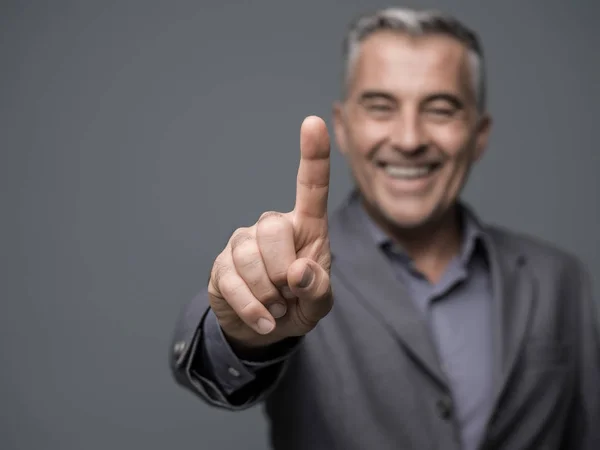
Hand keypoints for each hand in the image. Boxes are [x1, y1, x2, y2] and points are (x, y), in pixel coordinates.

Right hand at [207, 116, 332, 349]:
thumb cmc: (299, 303)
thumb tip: (297, 271)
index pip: (311, 187)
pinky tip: (264, 319)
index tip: (313, 122)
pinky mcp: (221, 266)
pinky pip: (233, 282)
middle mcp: (272, 227)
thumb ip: (319, 288)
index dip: (314, 156)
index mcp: (306, 227)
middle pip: (273, 228)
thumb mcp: (320, 303)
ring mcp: (242, 243)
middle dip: (283, 269)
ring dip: (268, 293)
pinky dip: (252, 308)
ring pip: (249, 257)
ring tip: (277, 305)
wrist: (266, 327)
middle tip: (289, 293)